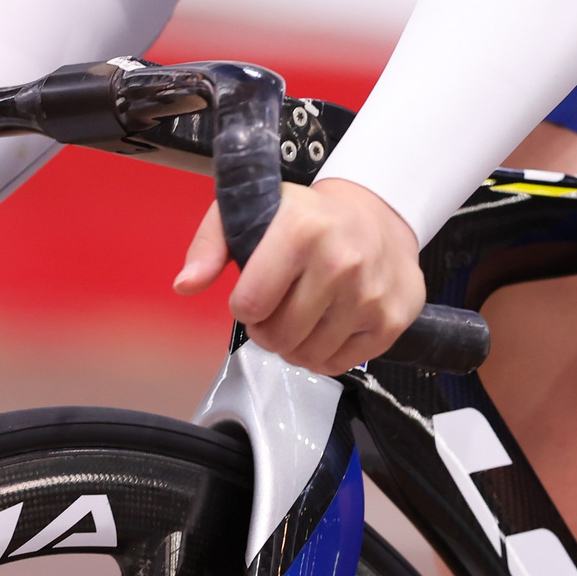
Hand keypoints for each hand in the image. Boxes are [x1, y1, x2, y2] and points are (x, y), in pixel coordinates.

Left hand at [173, 179, 423, 374]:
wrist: (378, 215)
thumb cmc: (309, 217)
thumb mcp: (252, 211)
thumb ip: (209, 245)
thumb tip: (186, 284)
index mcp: (300, 229)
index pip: (250, 304)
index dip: (244, 305)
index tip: (254, 292)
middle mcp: (340, 262)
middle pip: (277, 337)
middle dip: (268, 329)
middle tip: (278, 307)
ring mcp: (368, 294)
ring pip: (307, 356)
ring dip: (295, 344)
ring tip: (302, 315)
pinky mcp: (390, 320)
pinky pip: (339, 364)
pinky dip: (326, 353)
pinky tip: (328, 323)